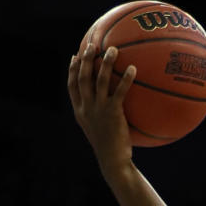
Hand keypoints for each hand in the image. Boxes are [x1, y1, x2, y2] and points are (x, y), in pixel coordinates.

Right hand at [68, 43, 135, 171]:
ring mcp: (98, 109)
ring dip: (105, 63)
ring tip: (113, 50)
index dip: (72, 70)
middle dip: (85, 59)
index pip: (72, 86)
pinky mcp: (112, 113)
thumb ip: (101, 117)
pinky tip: (133, 69)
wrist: (113, 161)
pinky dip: (125, 79)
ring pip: (98, 80)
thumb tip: (113, 107)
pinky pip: (119, 91)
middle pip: (82, 77)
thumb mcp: (100, 131)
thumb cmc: (111, 149)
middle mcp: (86, 108)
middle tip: (92, 45)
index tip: (75, 56)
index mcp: (80, 111)